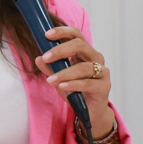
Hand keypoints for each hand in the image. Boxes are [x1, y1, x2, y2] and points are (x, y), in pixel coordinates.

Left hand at [37, 26, 116, 140]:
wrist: (90, 111)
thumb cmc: (76, 91)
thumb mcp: (59, 79)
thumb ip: (50, 68)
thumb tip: (38, 58)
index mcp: (85, 52)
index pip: (75, 35)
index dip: (62, 32)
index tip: (47, 35)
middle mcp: (95, 58)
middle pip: (80, 45)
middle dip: (61, 50)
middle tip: (46, 57)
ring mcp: (102, 72)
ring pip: (83, 67)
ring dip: (64, 73)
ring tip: (50, 80)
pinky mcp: (104, 86)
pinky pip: (88, 83)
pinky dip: (73, 84)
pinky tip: (62, 86)